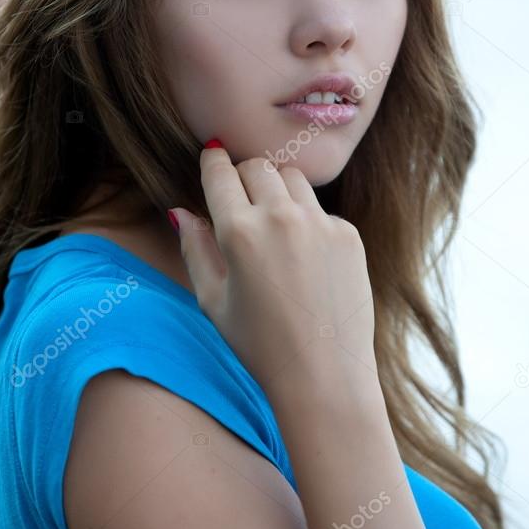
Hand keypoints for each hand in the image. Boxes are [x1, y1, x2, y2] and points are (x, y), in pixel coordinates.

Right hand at [170, 145, 375, 391]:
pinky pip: (320, 210)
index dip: (213, 160)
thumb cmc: (259, 345)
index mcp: (239, 232)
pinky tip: (304, 257)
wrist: (324, 374)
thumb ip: (195, 248)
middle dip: (244, 174)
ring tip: (272, 223)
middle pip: (258, 166)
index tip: (213, 154)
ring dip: (277, 189)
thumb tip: (180, 210)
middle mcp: (281, 217)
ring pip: (292, 179)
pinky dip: (307, 220)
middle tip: (241, 194)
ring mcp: (320, 223)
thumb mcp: (213, 300)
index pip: (221, 173)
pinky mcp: (348, 234)